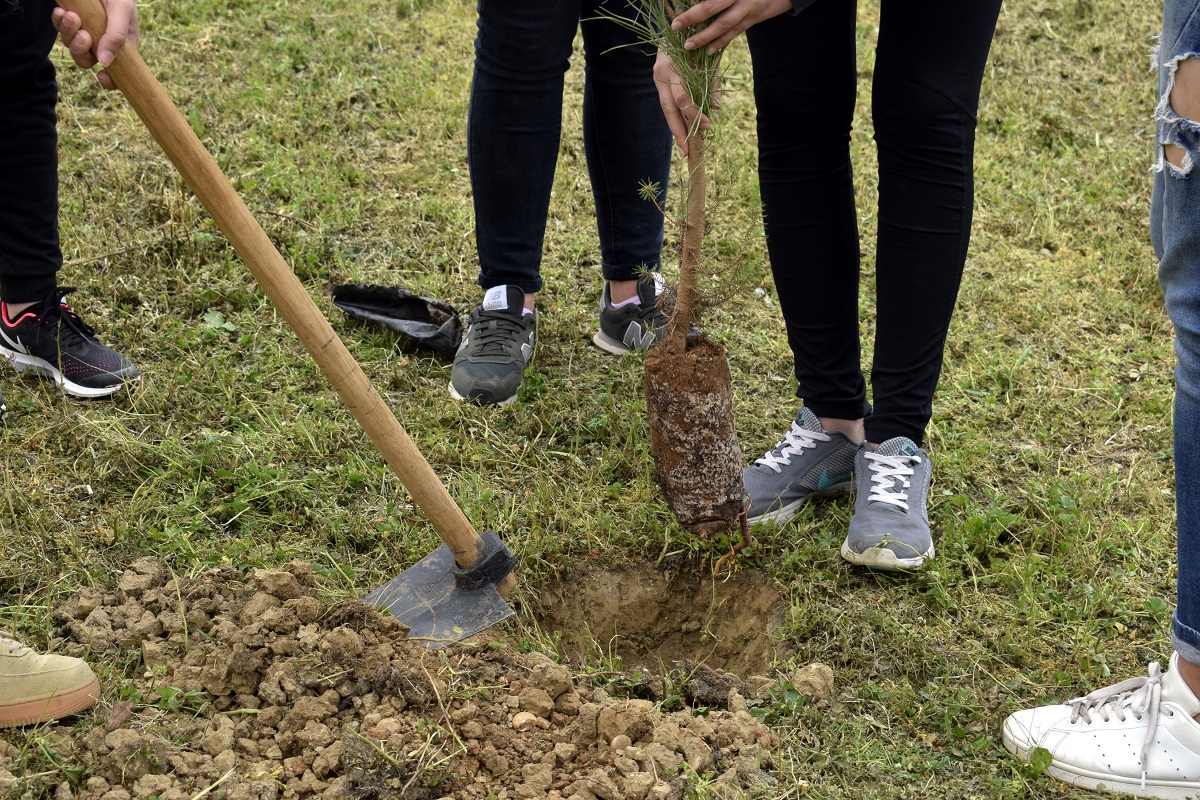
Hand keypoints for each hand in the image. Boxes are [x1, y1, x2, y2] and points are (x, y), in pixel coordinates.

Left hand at [51, 0, 139, 90]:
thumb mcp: (123, 10)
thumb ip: (117, 36)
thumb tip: (106, 63)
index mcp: (121, 44)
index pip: (118, 71)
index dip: (112, 80)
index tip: (103, 77)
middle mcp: (102, 41)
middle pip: (88, 60)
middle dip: (81, 51)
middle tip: (84, 35)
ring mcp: (84, 31)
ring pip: (72, 46)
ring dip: (69, 34)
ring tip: (72, 17)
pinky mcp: (69, 20)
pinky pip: (60, 30)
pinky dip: (59, 23)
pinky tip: (62, 12)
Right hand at [654, 50, 714, 155]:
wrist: (675, 28)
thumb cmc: (694, 43)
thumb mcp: (704, 59)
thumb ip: (710, 83)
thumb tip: (716, 108)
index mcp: (673, 68)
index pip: (682, 97)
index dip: (694, 113)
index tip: (707, 126)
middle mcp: (661, 75)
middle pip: (668, 110)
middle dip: (679, 132)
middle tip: (687, 152)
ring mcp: (657, 80)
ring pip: (665, 111)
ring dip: (676, 131)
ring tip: (684, 149)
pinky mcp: (658, 83)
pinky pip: (667, 105)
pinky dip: (676, 120)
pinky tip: (683, 133)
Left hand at [671, 0, 792, 53]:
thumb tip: (697, 1)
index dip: (693, 5)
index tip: (676, 9)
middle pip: (712, 6)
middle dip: (692, 17)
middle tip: (676, 25)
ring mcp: (747, 8)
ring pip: (723, 24)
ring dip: (705, 36)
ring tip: (688, 45)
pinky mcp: (753, 19)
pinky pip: (735, 33)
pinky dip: (721, 42)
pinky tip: (709, 51)